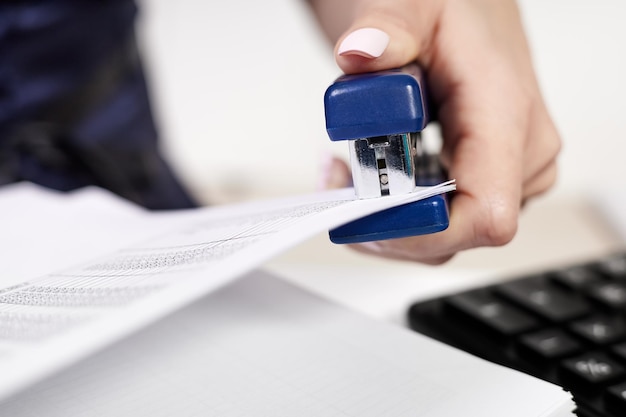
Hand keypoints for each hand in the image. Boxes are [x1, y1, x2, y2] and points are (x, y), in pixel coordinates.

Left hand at [310, 0, 560, 263]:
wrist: (468, 9)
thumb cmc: (453, 7)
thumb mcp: (411, 2)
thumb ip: (385, 27)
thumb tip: (360, 53)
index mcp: (507, 113)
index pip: (485, 213)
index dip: (422, 231)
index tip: (366, 213)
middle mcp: (520, 153)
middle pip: (454, 234)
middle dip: (386, 221)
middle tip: (339, 176)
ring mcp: (508, 171)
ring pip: (444, 235)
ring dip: (386, 217)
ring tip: (346, 170)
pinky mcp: (488, 177)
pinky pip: (443, 221)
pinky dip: (398, 211)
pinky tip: (369, 174)